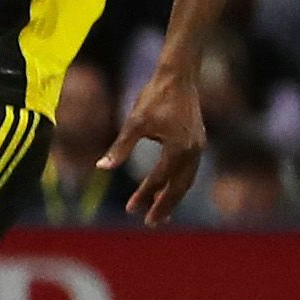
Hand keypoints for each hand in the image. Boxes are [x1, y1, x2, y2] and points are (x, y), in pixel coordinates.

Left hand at [114, 66, 206, 223]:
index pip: (159, 179)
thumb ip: (120, 147)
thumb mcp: (134, 122)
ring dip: (173, 197)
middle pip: (179, 186)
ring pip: (186, 180)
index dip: (144, 195)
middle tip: (150, 223)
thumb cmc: (154, 96)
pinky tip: (167, 189)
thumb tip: (102, 167)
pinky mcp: (198, 141)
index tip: (130, 210)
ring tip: (160, 214)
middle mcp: (193, 151)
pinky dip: (178, 182)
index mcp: (178, 148)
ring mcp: (198, 147)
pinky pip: (189, 169)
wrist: (178, 76)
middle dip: (164, 206)